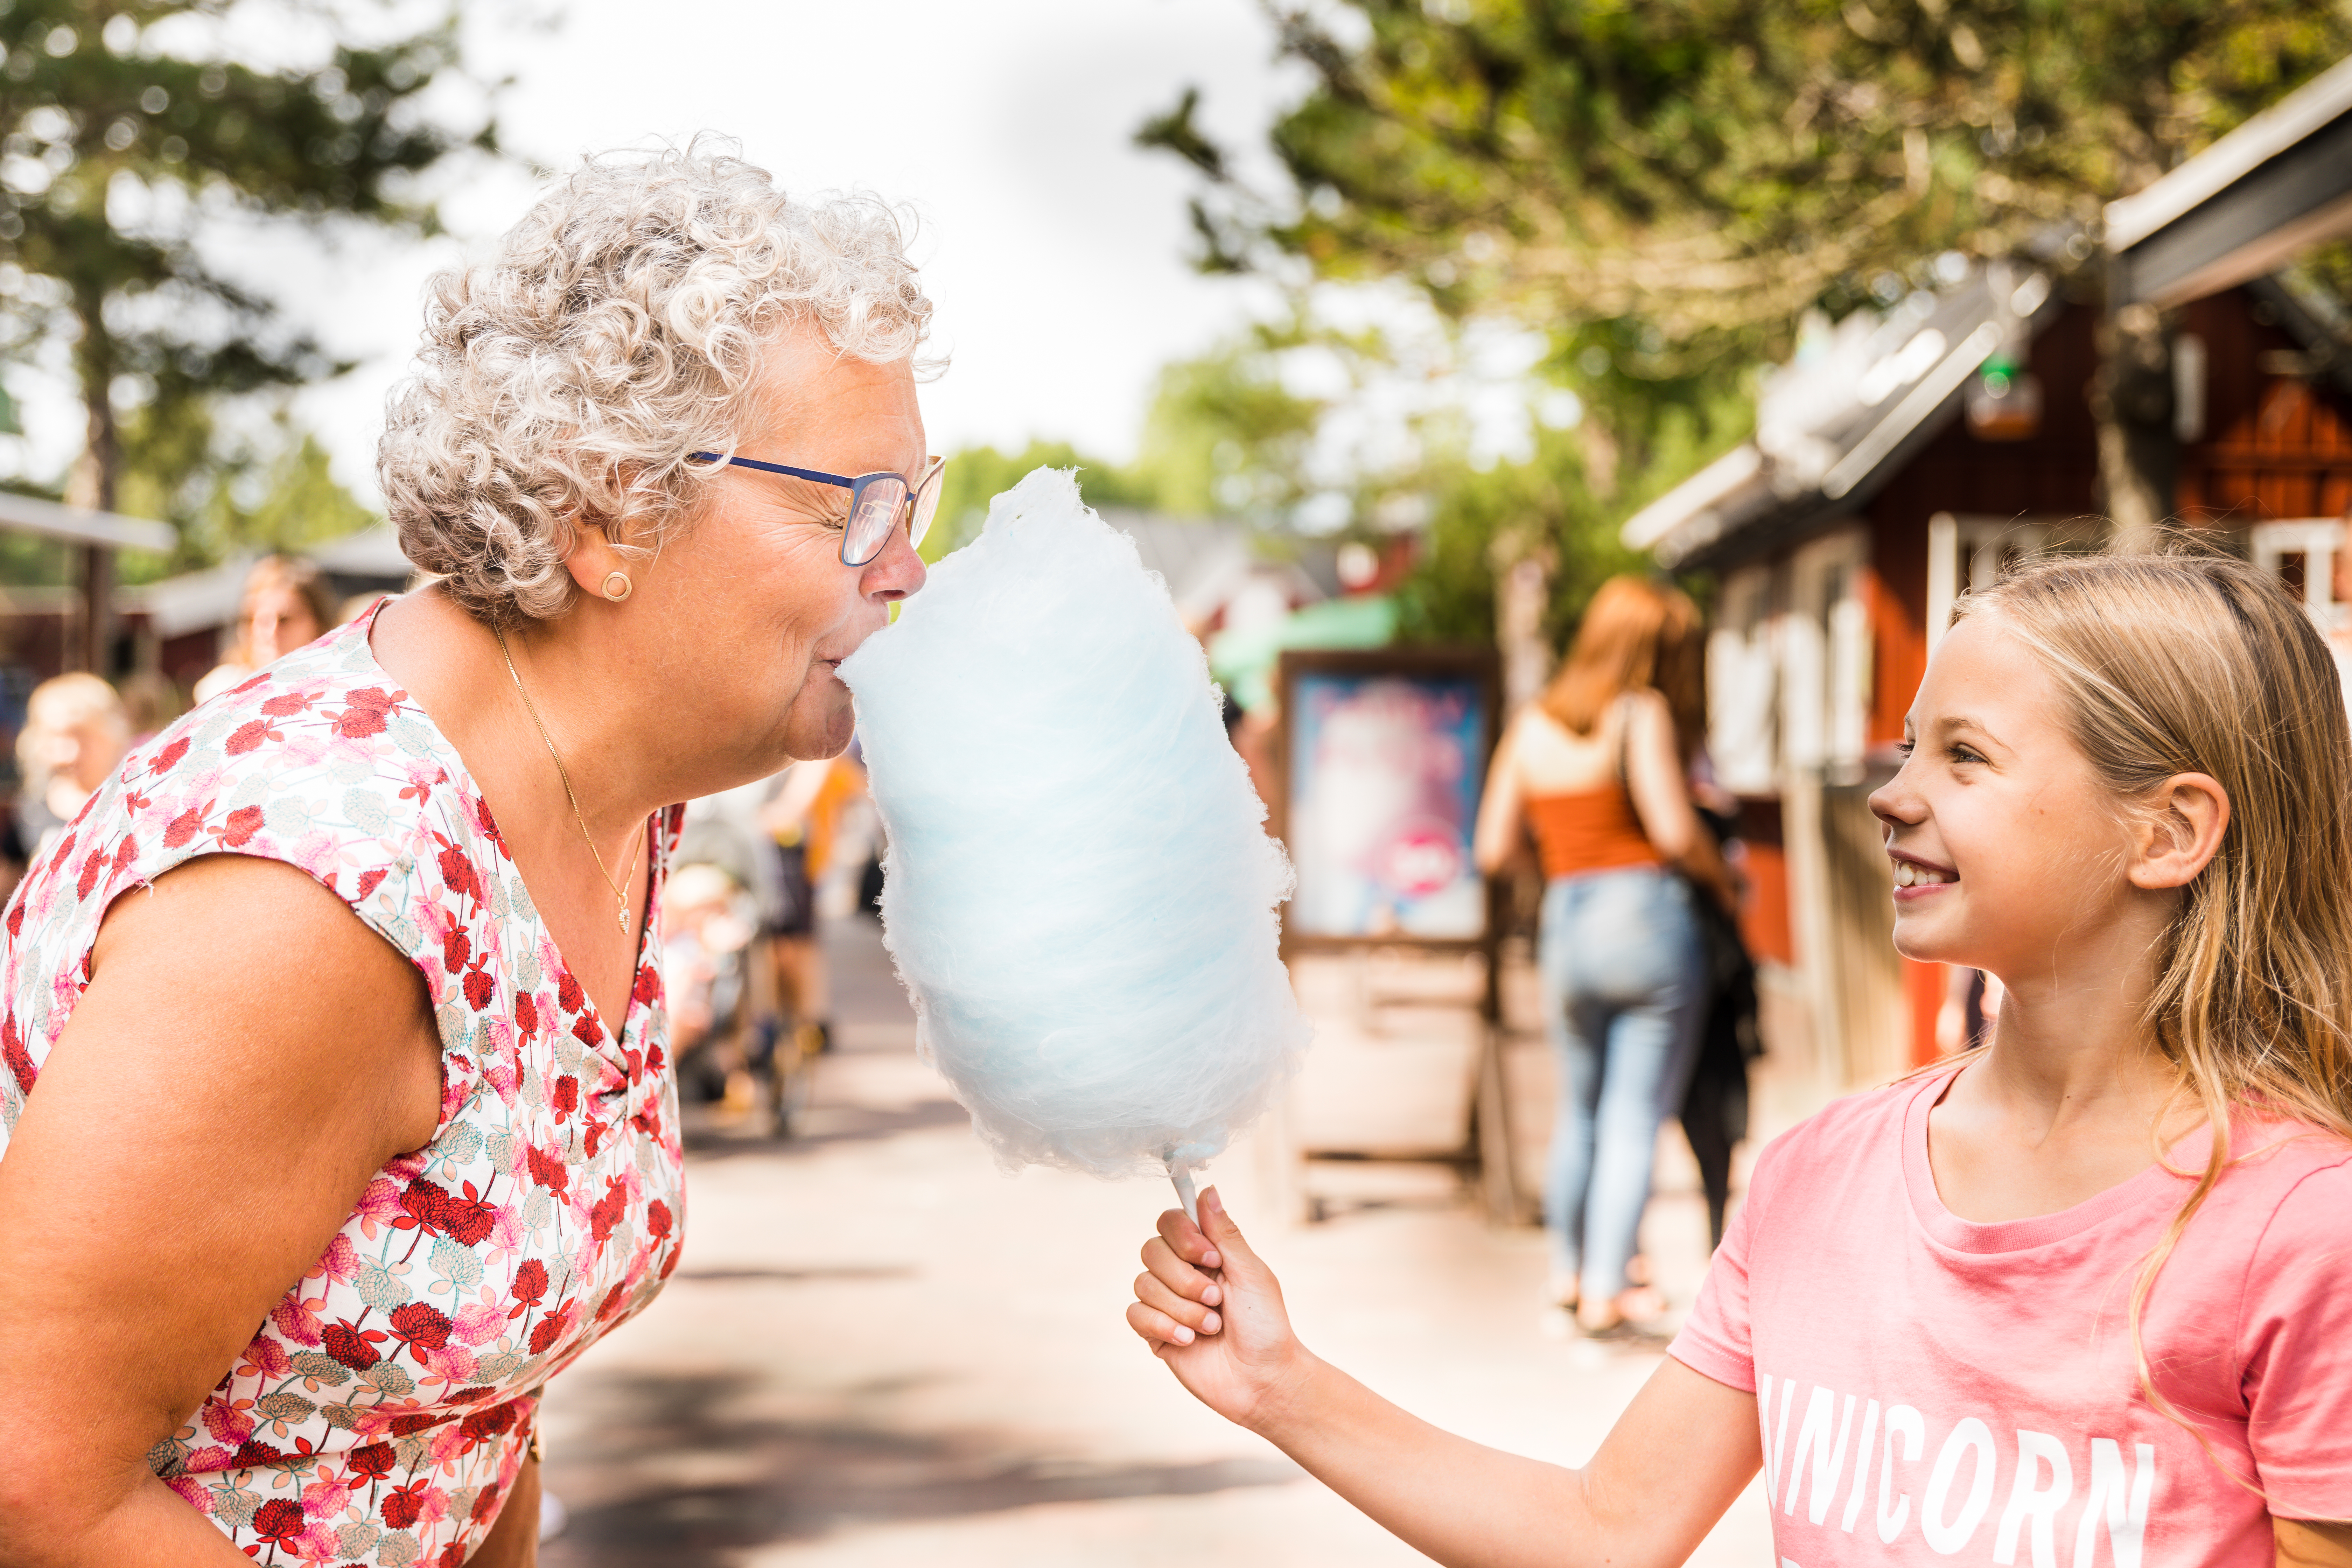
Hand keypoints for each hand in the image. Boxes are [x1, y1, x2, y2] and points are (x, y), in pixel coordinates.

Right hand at [1126, 1186, 1307, 1429]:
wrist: (1263, 1380)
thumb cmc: (1266, 1327)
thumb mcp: (1251, 1273)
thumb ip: (1225, 1234)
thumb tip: (1208, 1190)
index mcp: (1206, 1254)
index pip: (1171, 1221)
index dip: (1183, 1235)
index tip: (1211, 1258)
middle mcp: (1182, 1273)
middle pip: (1152, 1250)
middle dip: (1184, 1278)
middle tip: (1216, 1300)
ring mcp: (1166, 1303)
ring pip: (1144, 1284)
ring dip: (1181, 1307)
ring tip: (1211, 1327)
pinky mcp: (1155, 1333)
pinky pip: (1135, 1314)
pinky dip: (1163, 1326)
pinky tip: (1188, 1340)